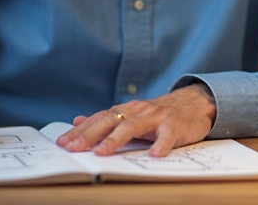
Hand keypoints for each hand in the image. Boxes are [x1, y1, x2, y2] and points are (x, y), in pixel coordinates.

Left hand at [55, 83, 216, 157]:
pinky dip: (161, 145)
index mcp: (126, 110)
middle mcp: (138, 111)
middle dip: (90, 135)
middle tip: (74, 149)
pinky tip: (154, 155)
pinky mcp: (175, 125)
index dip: (80, 131)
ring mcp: (156, 117)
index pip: (98, 120)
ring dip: (116, 139)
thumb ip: (106, 120)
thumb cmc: (159, 116)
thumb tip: (77, 122)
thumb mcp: (131, 115)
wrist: (194, 103)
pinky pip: (168, 136)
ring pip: (133, 126)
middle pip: (110, 121)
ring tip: (102, 152)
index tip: (62, 143)